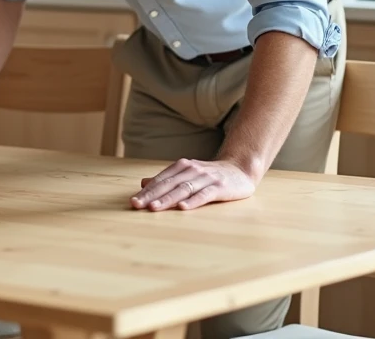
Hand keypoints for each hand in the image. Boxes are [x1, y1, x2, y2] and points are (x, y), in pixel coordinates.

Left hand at [129, 157, 254, 210]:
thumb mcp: (187, 174)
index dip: (146, 191)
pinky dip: (193, 201)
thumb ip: (167, 179)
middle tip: (137, 205)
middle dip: (151, 195)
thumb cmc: (210, 175)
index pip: (161, 180)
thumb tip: (143, 183)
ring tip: (154, 208)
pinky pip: (204, 195)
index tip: (133, 202)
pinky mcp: (220, 187)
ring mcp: (206, 178)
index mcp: (182, 167)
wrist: (240, 169)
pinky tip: (183, 208)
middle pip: (169, 184)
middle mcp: (192, 170)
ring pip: (183, 189)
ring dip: (167, 199)